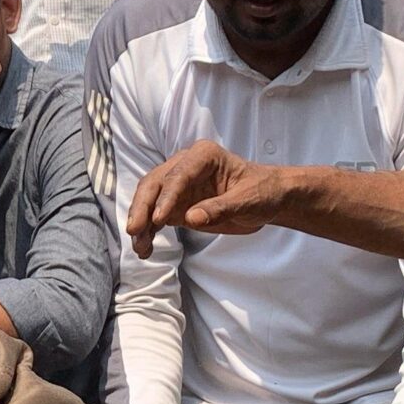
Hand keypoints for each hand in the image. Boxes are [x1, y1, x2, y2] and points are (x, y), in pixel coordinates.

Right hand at [122, 141, 284, 258]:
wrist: (268, 199)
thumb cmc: (261, 191)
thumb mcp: (247, 200)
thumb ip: (220, 208)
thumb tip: (190, 218)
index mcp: (203, 156)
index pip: (178, 175)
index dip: (166, 197)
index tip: (158, 219)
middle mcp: (185, 166)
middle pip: (155, 184)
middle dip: (142, 207)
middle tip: (135, 230)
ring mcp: (178, 186)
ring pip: (150, 200)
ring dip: (141, 222)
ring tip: (140, 247)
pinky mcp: (177, 204)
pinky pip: (156, 216)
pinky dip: (148, 231)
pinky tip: (145, 247)